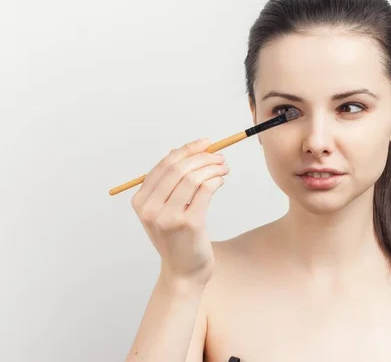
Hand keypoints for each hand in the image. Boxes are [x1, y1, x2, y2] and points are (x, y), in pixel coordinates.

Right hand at [131, 138, 228, 283]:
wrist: (183, 272)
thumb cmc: (177, 238)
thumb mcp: (163, 211)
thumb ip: (169, 185)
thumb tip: (186, 152)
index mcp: (141, 201)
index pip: (165, 164)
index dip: (187, 150)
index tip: (205, 143)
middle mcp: (150, 208)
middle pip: (179, 168)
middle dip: (203, 157)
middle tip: (220, 157)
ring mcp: (169, 217)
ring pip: (193, 177)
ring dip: (212, 167)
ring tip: (224, 168)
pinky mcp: (189, 223)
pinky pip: (205, 191)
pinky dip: (216, 180)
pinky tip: (221, 180)